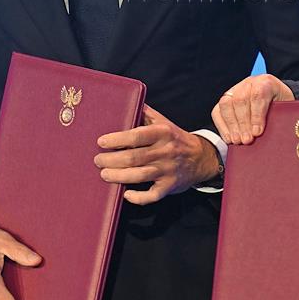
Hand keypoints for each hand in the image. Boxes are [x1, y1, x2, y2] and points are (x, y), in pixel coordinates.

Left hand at [94, 104, 220, 204]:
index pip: (137, 135)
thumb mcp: (163, 122)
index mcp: (163, 132)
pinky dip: (138, 197)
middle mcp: (166, 151)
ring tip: (104, 174)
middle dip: (112, 160)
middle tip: (98, 160)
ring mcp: (168, 170)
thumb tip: (125, 102)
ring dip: (119, 176)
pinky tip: (126, 194)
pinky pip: (153, 195)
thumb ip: (145, 113)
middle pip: (134, 157)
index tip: (101, 142)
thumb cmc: (175, 138)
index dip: (117, 139)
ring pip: (140, 176)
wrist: (201, 157)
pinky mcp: (169, 186)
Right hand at [211, 74, 293, 143]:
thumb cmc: (283, 107)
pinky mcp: (226, 99)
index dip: (256, 115)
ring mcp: (235, 90)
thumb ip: (280, 117)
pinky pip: (217, 111)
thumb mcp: (286, 109)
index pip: (257, 95)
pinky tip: (229, 138)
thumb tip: (272, 135)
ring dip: (231, 125)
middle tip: (246, 140)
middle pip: (240, 100)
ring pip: (226, 104)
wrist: (277, 99)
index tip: (257, 132)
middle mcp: (249, 83)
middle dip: (243, 123)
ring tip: (237, 141)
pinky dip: (222, 126)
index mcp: (266, 82)